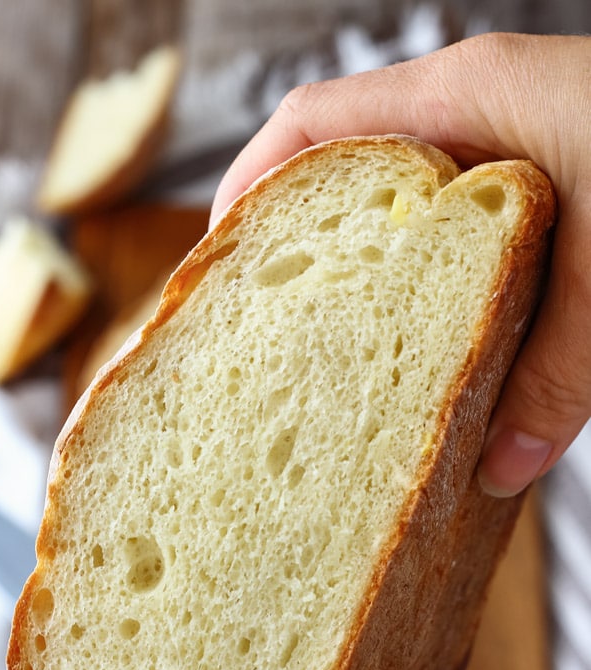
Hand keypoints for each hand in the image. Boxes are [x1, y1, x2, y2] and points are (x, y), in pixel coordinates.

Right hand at [211, 33, 590, 497]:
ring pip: (412, 210)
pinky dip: (446, 287)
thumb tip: (500, 468)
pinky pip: (472, 234)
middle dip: (302, 249)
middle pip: (349, 172)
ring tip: (342, 356)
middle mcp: (489, 114)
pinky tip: (447, 346)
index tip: (218, 271)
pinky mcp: (560, 190)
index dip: (250, 194)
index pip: (314, 128)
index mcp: (475, 98)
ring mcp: (523, 148)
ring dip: (377, 276)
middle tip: (267, 334)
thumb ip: (555, 369)